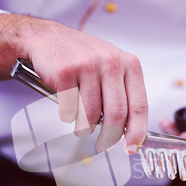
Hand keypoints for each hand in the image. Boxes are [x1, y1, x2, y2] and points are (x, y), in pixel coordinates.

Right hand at [0, 15, 147, 153]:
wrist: (46, 38)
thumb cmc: (81, 58)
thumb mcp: (110, 68)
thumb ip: (122, 94)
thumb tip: (128, 130)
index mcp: (129, 64)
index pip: (139, 105)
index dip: (137, 131)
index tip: (132, 147)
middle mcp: (111, 62)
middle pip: (117, 114)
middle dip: (110, 137)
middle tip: (105, 145)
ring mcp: (88, 65)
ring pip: (92, 114)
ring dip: (85, 127)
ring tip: (81, 124)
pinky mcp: (65, 72)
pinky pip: (69, 109)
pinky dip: (67, 115)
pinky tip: (66, 105)